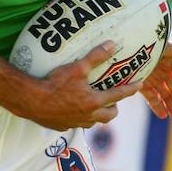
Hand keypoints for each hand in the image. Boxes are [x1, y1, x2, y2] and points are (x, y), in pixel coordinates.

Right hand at [27, 41, 142, 129]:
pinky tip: (72, 109)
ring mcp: (75, 123)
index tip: (140, 84)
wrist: (31, 101)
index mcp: (94, 101)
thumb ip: (95, 56)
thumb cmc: (54, 83)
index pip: (118, 95)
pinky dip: (79, 117)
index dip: (131, 89)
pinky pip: (75, 123)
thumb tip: (111, 44)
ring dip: (97, 114)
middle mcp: (87, 115)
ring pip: (93, 121)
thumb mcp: (77, 67)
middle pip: (109, 115)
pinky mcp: (62, 126)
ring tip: (94, 104)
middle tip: (113, 99)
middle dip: (114, 107)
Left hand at [139, 41, 171, 120]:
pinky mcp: (142, 84)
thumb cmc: (142, 42)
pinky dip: (157, 106)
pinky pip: (152, 97)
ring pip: (165, 95)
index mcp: (171, 60)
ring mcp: (154, 78)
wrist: (122, 46)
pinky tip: (163, 115)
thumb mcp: (158, 46)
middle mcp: (164, 70)